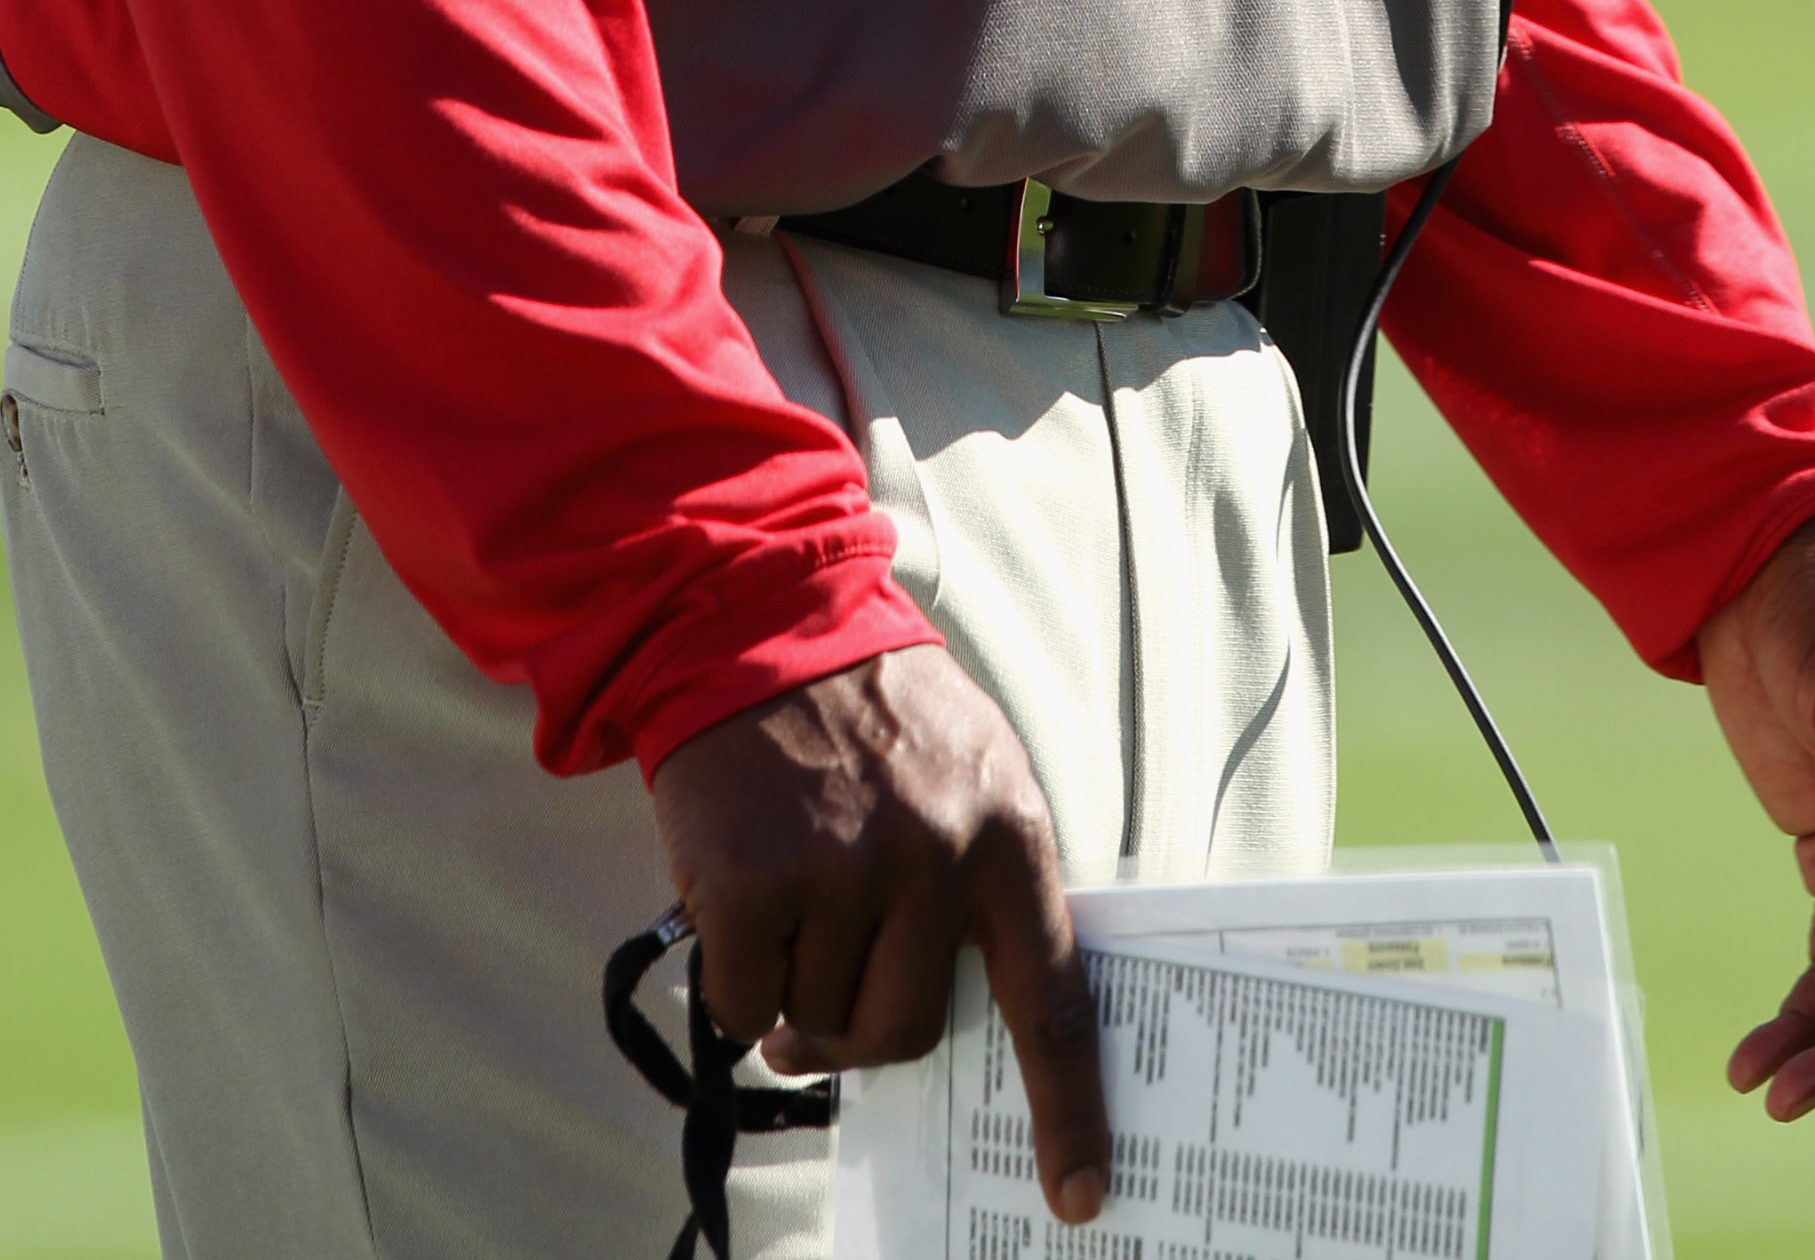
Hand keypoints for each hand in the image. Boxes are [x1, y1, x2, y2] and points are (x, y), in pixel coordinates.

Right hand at [651, 646, 1109, 1222]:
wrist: (757, 622)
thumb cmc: (869, 709)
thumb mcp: (969, 768)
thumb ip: (982, 880)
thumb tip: (975, 1010)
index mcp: (1006, 832)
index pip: (1053, 1000)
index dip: (1069, 1108)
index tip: (1078, 1192)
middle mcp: (933, 855)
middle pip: (907, 1028)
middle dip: (861, 1014)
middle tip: (832, 956)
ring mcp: (841, 870)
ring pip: (821, 1018)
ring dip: (795, 979)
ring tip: (789, 881)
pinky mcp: (751, 883)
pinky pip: (745, 1003)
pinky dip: (736, 977)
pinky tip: (739, 892)